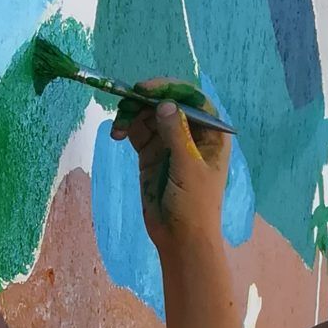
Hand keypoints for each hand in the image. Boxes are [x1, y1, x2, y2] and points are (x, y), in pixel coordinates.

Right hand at [110, 84, 230, 252]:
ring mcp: (169, 143)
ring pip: (148, 116)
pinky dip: (126, 128)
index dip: (170, 88)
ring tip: (119, 124)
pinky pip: (137, 132)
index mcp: (211, 133)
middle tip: (125, 103)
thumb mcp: (188, 168)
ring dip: (132, 113)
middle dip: (146, 100)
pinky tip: (117, 134)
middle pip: (167, 103)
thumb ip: (176, 135)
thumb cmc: (195, 204)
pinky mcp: (150, 155)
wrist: (180, 238)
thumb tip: (164, 104)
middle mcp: (190, 133)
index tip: (146, 89)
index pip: (192, 100)